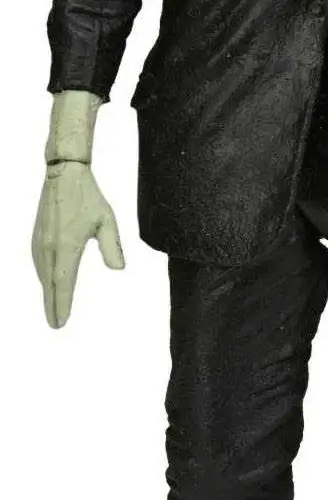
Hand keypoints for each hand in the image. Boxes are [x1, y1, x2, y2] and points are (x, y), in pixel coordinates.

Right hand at [31, 161, 124, 328]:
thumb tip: (118, 269)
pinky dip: (42, 276)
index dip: (62, 304)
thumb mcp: (107, 222)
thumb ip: (112, 247)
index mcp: (67, 246)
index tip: (61, 321)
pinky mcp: (37, 235)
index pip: (63, 283)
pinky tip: (46, 282)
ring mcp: (40, 241)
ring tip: (51, 308)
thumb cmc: (88, 197)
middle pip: (49, 284)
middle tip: (55, 324)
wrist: (64, 174)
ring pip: (42, 274)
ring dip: (46, 292)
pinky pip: (37, 262)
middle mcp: (50, 247)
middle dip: (52, 305)